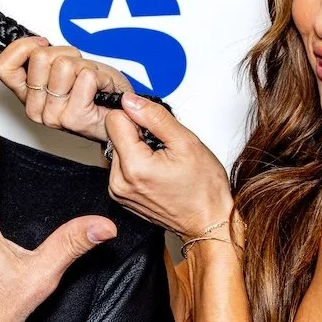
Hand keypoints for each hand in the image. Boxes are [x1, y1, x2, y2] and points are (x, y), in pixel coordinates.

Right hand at [0, 36, 131, 141]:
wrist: (119, 117)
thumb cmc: (95, 92)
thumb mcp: (63, 67)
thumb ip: (43, 57)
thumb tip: (36, 42)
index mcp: (26, 95)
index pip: (2, 66)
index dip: (23, 46)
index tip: (43, 45)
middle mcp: (34, 109)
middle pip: (40, 57)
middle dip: (65, 53)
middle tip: (77, 69)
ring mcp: (52, 116)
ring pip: (64, 65)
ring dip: (84, 66)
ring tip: (90, 81)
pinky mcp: (73, 119)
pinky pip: (86, 77)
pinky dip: (100, 76)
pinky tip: (101, 89)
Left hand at [105, 94, 234, 239]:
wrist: (207, 221)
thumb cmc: (203, 188)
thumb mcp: (186, 142)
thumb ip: (155, 117)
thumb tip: (131, 100)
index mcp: (133, 168)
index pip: (114, 120)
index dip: (137, 117)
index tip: (154, 128)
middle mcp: (119, 182)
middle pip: (115, 135)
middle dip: (138, 134)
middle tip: (164, 149)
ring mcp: (118, 192)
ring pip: (118, 149)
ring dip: (137, 149)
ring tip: (162, 162)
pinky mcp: (120, 196)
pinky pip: (121, 166)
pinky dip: (136, 163)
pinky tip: (156, 171)